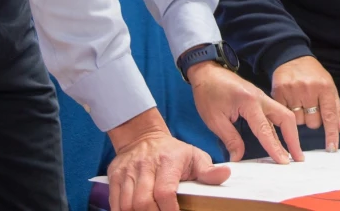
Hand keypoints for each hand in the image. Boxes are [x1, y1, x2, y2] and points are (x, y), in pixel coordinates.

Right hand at [107, 108, 229, 210]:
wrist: (142, 136)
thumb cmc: (171, 151)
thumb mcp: (193, 155)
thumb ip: (208, 169)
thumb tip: (225, 174)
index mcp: (167, 161)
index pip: (165, 192)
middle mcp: (145, 165)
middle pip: (143, 202)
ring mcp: (127, 170)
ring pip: (127, 205)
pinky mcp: (114, 175)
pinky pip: (114, 202)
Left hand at [187, 61, 303, 163]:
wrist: (205, 71)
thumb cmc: (207, 92)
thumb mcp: (214, 119)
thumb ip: (230, 139)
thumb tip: (238, 158)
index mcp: (249, 102)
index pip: (265, 129)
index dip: (275, 148)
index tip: (284, 163)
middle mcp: (260, 98)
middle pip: (285, 117)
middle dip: (293, 138)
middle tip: (298, 158)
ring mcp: (261, 97)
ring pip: (282, 115)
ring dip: (289, 133)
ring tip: (293, 153)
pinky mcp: (259, 99)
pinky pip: (274, 114)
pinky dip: (280, 128)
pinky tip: (280, 140)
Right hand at [271, 55, 339, 150]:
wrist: (292, 56)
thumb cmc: (313, 74)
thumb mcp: (329, 86)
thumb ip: (335, 108)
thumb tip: (339, 129)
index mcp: (325, 87)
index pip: (330, 115)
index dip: (331, 134)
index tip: (332, 149)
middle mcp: (309, 88)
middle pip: (313, 122)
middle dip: (313, 119)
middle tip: (310, 106)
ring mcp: (293, 89)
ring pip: (298, 121)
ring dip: (300, 116)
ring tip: (299, 102)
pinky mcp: (279, 90)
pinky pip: (284, 114)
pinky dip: (288, 111)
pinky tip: (290, 100)